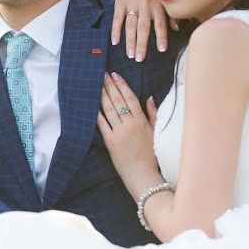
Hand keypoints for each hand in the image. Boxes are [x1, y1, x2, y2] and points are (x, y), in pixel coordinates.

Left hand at [96, 72, 160, 187]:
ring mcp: (119, 132)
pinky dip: (97, 113)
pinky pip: (102, 124)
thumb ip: (153, 114)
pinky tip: (91, 104)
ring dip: (102, 95)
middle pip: (117, 101)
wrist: (142, 174)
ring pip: (109, 109)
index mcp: (141, 121)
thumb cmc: (151, 155)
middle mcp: (130, 124)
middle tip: (102, 74)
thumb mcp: (156, 132)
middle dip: (109, 86)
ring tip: (96, 84)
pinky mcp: (110, 141)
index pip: (130, 98)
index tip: (115, 75)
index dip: (122, 85)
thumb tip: (150, 98)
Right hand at [109, 0, 177, 59]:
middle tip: (140, 59)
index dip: (161, 37)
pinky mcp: (120, 2)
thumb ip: (170, 14)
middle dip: (142, 44)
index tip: (161, 50)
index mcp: (157, 5)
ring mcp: (132, 3)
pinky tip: (115, 42)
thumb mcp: (163, 1)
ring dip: (130, 41)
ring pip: (131, 25)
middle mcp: (145, 4)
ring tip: (130, 55)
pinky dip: (115, 30)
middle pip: (143, 27)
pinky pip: (117, 18)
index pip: (160, 23)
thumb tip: (176, 29)